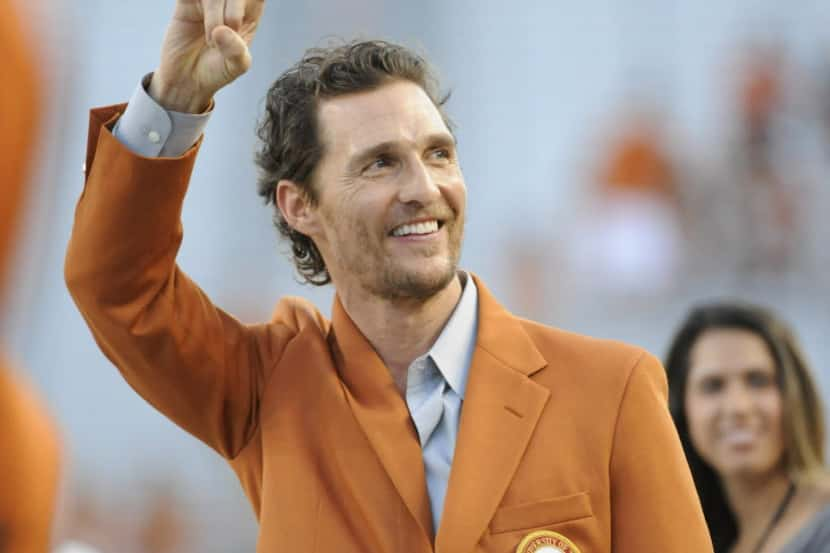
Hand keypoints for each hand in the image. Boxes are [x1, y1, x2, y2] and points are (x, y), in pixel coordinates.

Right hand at [150, 0, 265, 112]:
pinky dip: (199, 7)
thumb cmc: (216, 71)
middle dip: (234, 12)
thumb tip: (222, 30)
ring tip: (211, 41)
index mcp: (248, 14)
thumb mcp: (236, 67)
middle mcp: (229, 3)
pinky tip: (196, 23)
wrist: (187, 80)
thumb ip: (237, 51)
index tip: (240, 25)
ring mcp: (207, 0)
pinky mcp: (186, 1)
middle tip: (228, 34)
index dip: (251, 2)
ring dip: (215, 16)